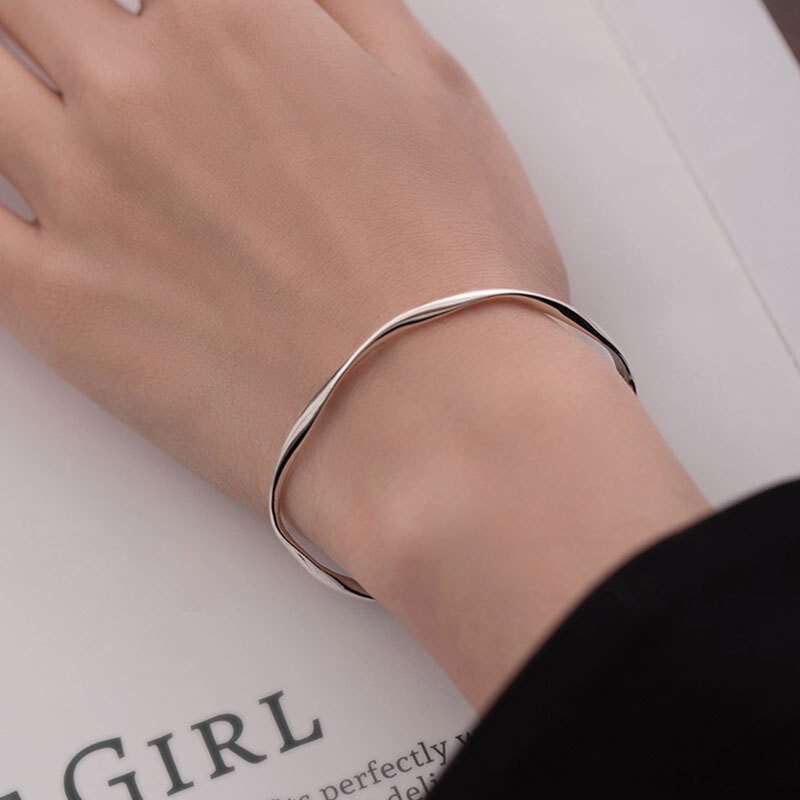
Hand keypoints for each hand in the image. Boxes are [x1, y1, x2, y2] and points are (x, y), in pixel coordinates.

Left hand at [0, 0, 565, 518]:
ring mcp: (83, 198)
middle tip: (73, 44)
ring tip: (47, 114)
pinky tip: (10, 194)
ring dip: (7, 87)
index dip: (153, 9)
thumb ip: (342, 6)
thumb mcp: (434, 91)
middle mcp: (138, 93)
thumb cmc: (458, 267)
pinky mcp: (56, 304)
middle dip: (46, 17)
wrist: (435, 418)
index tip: (161, 31)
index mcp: (234, 23)